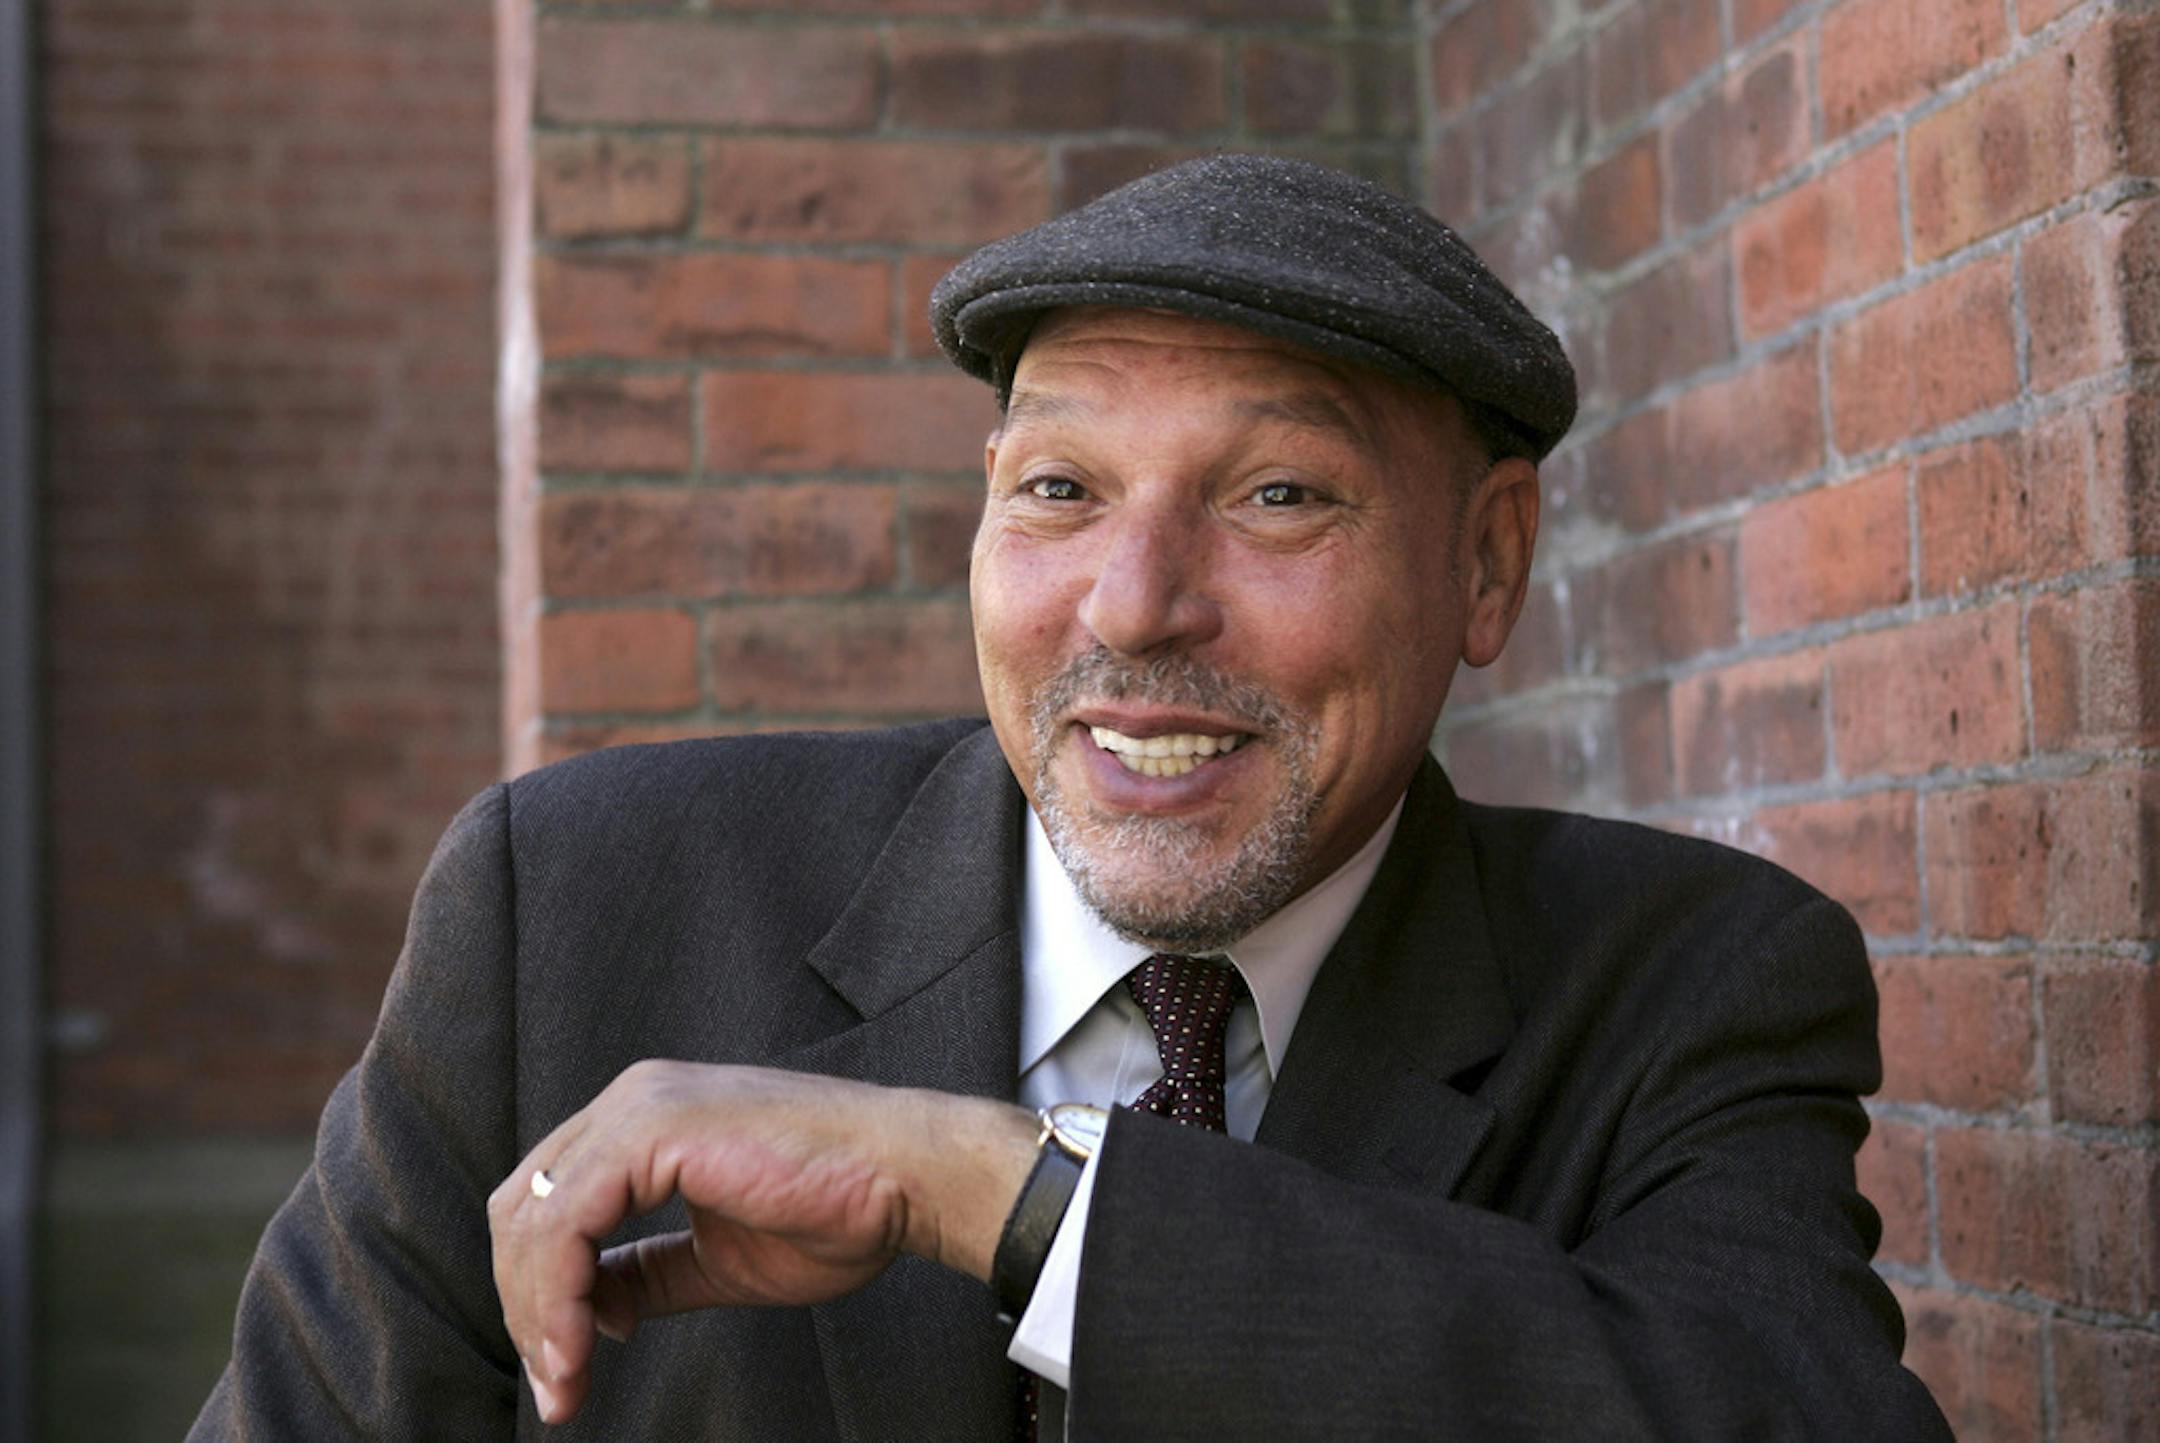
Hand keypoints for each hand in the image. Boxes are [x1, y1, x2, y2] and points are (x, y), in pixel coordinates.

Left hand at [488, 1061, 1038, 1425]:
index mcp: (645, 1119)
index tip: (562, 1365)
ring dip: (537, 1312)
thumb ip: (648, 1275)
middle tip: (556, 1384)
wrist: (907, 1179)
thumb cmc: (838, 1207)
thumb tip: (592, 1311)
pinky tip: (584, 1346)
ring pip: (531, 1216)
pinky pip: (566, 1221)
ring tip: (566, 1379)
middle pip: (521, 1207)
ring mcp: (640, 1107)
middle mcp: (633, 1100)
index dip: (538, 1290)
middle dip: (526, 1308)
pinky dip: (559, 1294)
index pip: (548, 1202)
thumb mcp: (717, 1258)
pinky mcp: (653, 1129)